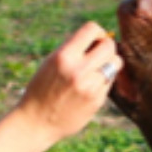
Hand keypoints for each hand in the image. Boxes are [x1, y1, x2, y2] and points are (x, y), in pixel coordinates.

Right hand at [16, 21, 122, 145]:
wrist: (37, 122)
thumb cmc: (42, 89)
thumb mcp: (51, 63)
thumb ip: (72, 49)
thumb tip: (98, 37)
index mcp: (64, 56)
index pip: (92, 29)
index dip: (97, 32)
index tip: (94, 40)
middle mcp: (78, 70)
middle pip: (109, 46)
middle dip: (106, 47)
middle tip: (98, 54)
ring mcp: (90, 87)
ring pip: (115, 63)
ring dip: (109, 63)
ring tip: (96, 69)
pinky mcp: (97, 100)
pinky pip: (110, 81)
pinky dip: (104, 80)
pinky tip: (91, 86)